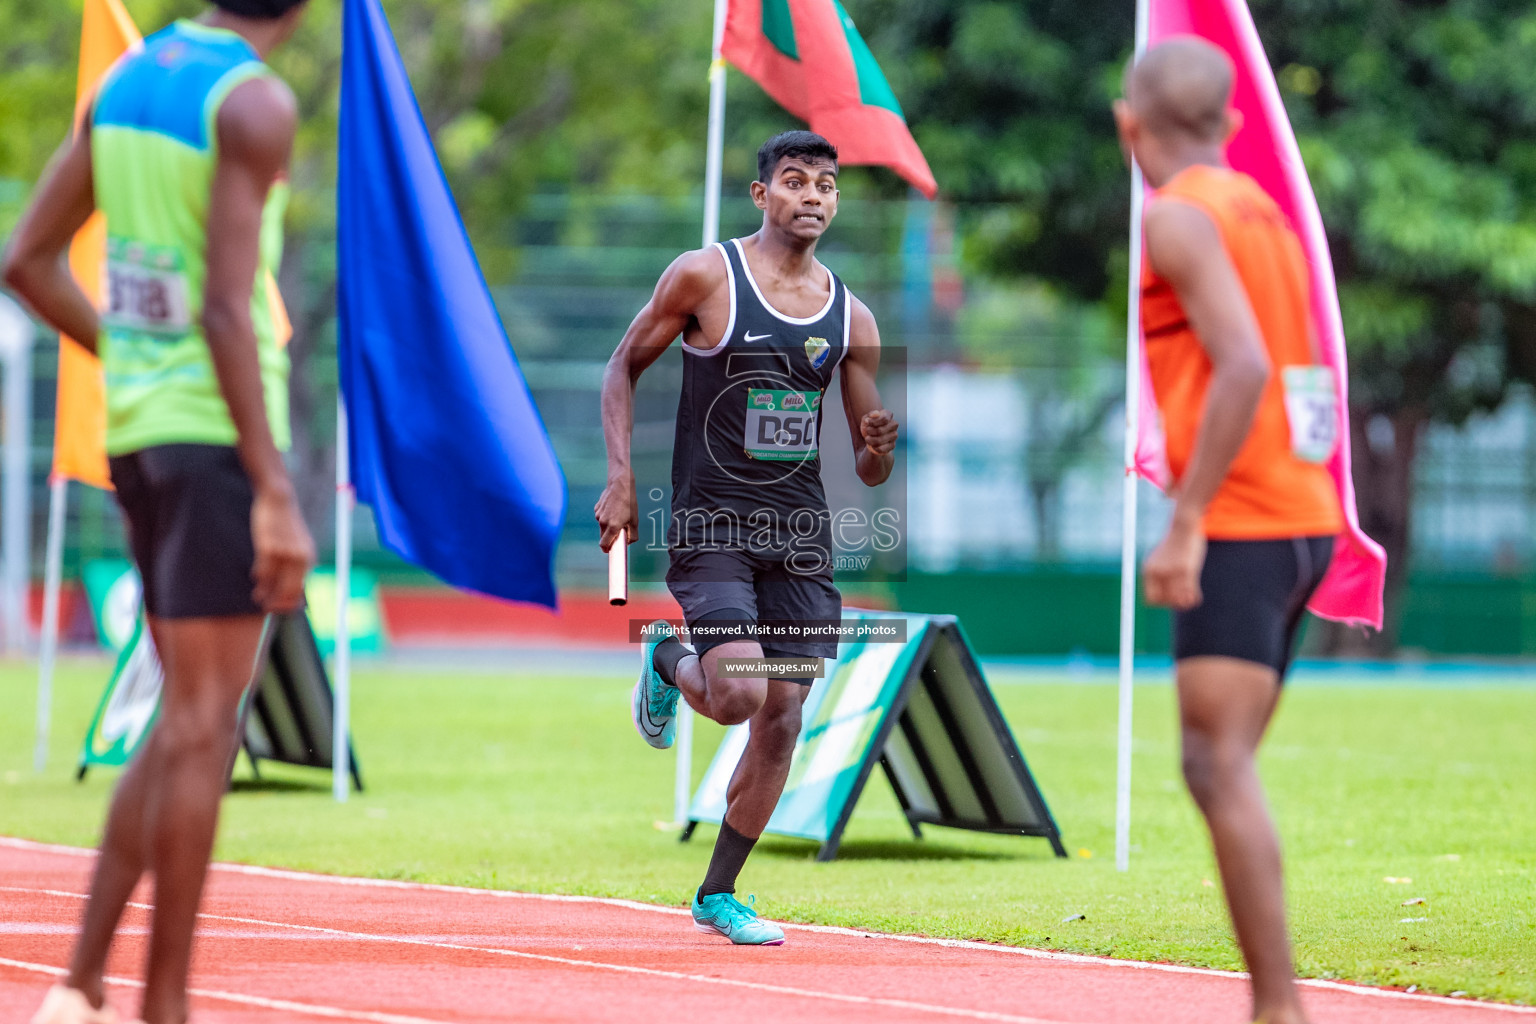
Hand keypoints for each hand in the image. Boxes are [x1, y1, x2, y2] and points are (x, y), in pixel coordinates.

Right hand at [250, 485, 314, 613]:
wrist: (279, 500)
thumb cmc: (287, 525)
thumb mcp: (299, 544)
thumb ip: (298, 563)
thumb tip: (294, 588)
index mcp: (309, 559)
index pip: (300, 590)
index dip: (289, 604)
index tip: (279, 609)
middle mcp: (300, 558)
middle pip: (288, 591)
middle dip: (276, 603)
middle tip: (265, 608)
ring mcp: (285, 553)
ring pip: (273, 583)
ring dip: (264, 593)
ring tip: (258, 597)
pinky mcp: (269, 547)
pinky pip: (262, 570)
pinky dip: (258, 576)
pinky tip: (255, 577)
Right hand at [594, 474, 635, 552]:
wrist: (620, 485)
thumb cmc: (629, 502)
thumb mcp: (635, 520)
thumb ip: (632, 535)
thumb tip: (629, 542)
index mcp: (613, 526)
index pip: (604, 544)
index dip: (607, 549)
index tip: (609, 551)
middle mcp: (603, 522)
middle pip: (603, 536)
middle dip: (609, 537)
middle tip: (619, 532)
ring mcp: (598, 515)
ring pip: (602, 526)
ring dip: (608, 526)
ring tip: (618, 516)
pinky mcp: (596, 509)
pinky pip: (601, 517)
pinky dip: (606, 517)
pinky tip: (613, 509)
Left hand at [860, 409, 897, 454]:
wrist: (871, 437)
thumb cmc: (869, 426)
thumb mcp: (866, 419)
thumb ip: (870, 415)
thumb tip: (876, 413)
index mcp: (888, 415)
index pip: (884, 419)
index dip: (873, 422)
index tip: (866, 422)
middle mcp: (894, 424)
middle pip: (880, 431)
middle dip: (870, 432)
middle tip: (866, 431)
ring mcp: (894, 435)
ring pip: (880, 440)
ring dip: (870, 440)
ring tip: (867, 438)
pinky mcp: (892, 445)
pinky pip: (882, 449)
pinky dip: (874, 447)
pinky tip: (872, 445)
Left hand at [1142, 515, 1205, 610]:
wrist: (1183, 526)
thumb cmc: (1174, 544)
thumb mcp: (1160, 559)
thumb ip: (1158, 575)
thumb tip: (1160, 596)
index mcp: (1149, 571)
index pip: (1151, 598)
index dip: (1160, 602)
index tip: (1170, 600)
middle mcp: (1158, 572)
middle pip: (1164, 601)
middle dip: (1173, 603)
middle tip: (1181, 598)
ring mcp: (1172, 572)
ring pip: (1178, 599)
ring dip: (1185, 603)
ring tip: (1190, 600)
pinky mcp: (1185, 569)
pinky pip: (1190, 592)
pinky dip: (1194, 598)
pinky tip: (1197, 597)